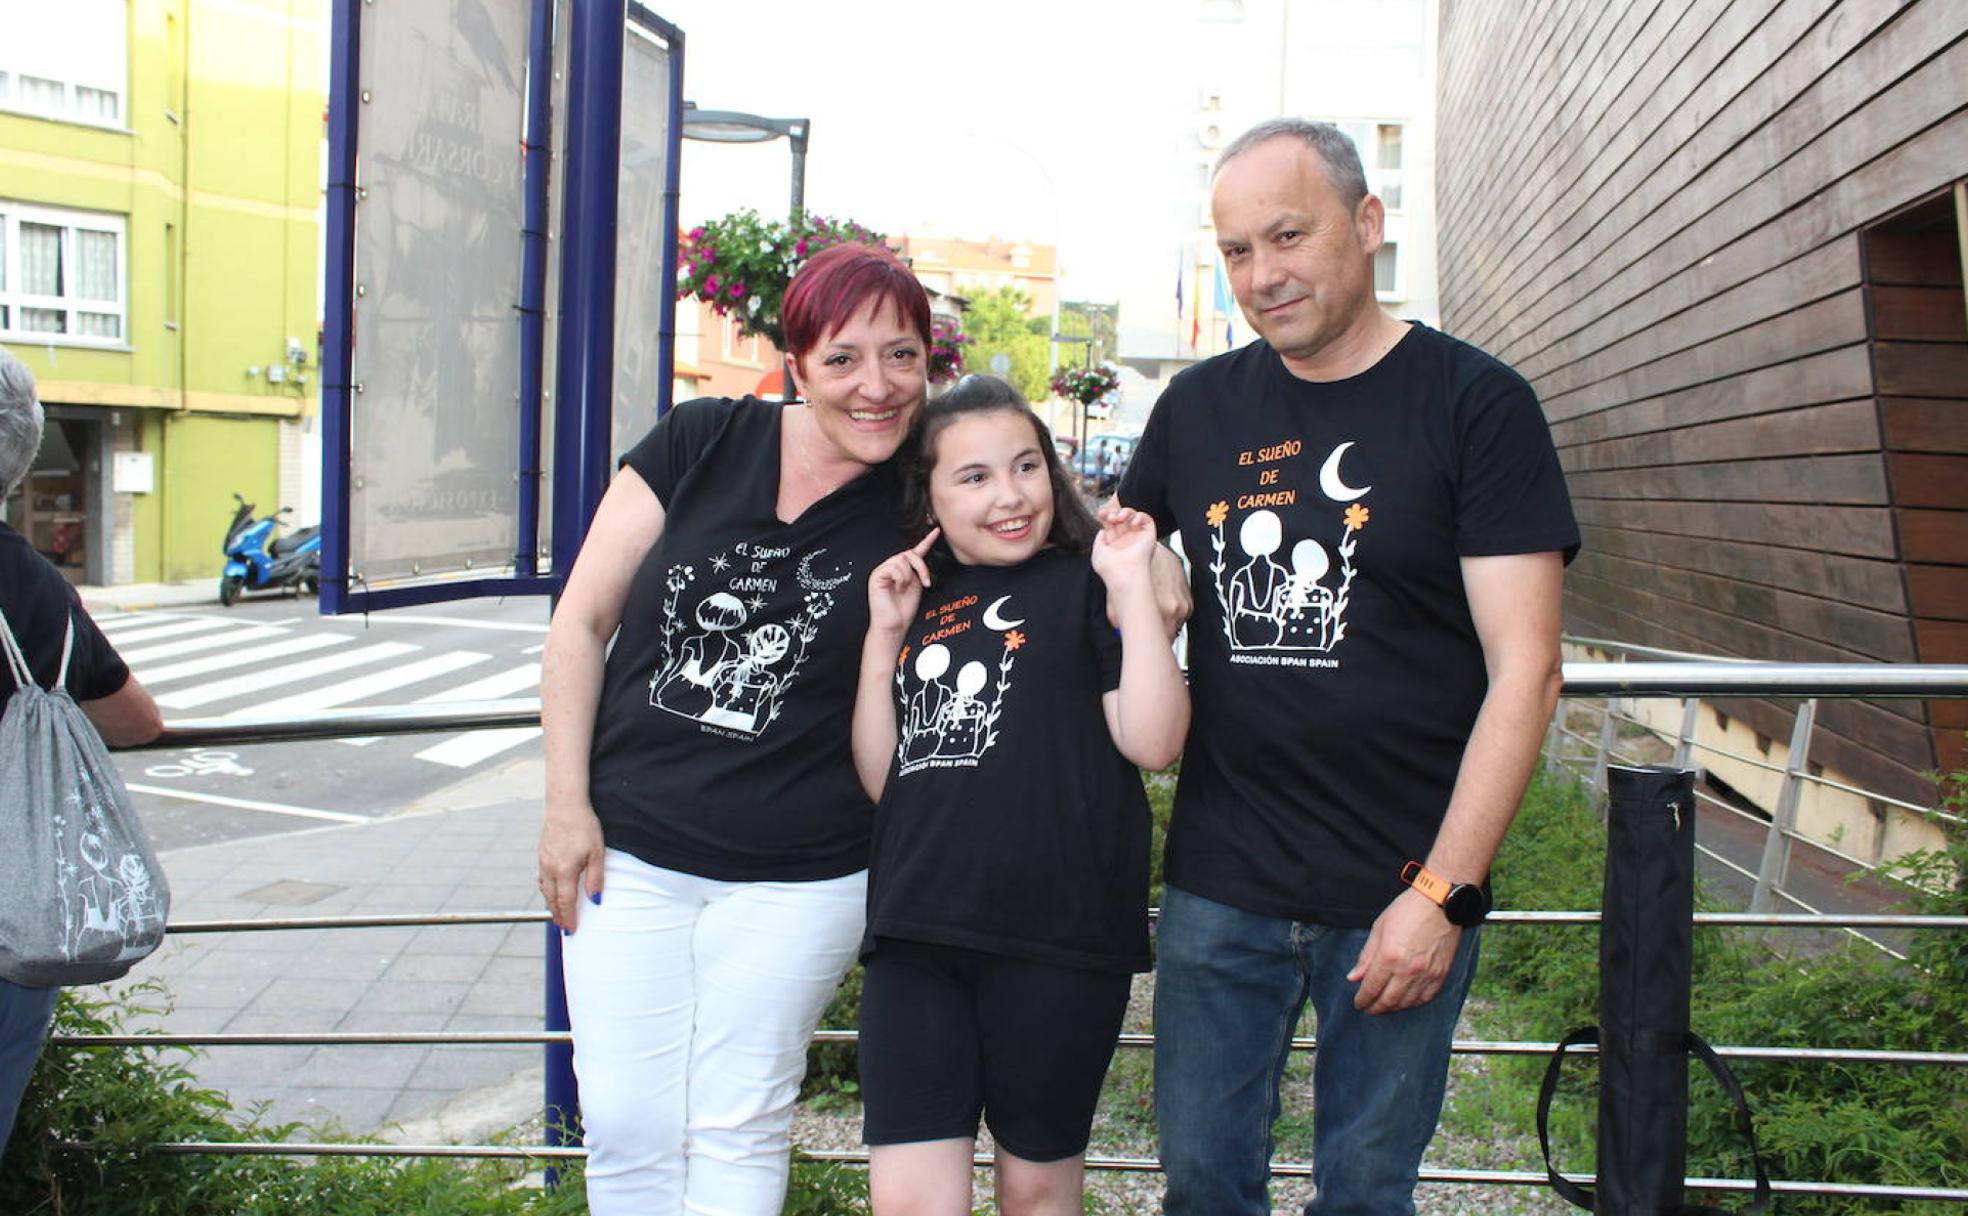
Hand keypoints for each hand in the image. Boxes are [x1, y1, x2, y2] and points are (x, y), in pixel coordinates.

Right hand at [538, 803, 605, 932]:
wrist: (565, 805)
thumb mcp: (597, 853)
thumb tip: (596, 900)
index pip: (566, 902)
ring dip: (551, 904)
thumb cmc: (583, 826)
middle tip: (563, 928)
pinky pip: (542, 878)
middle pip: (552, 900)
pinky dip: (547, 889)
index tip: (572, 930)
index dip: (569, 918)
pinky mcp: (542, 853)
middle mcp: (550, 869)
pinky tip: (552, 890)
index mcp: (564, 871)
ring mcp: (543, 861)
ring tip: (558, 913)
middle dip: (558, 916)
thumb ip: (596, 878)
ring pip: (545, 889)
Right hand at [868, 529, 937, 634]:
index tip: (936, 531)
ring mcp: (883, 570)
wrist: (894, 624)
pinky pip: (893, 567)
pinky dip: (900, 578)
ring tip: (904, 588)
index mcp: (903, 570)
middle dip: (921, 567)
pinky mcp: (877, 575)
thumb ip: (918, 571)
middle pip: (909, 554)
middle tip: (925, 582)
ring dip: (909, 575)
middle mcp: (892, 568)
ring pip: (902, 559)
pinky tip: (898, 588)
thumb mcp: (916, 586)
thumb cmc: (903, 610)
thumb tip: (920, 560)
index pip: (915, 552)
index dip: (926, 541)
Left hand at [1091, 506, 1156, 593]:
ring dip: (1125, 512)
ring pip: (1133, 516)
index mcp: (1115, 544)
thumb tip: (1103, 530)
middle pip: (1121, 518)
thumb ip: (1099, 539)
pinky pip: (1147, 519)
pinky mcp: (1149, 536)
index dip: (1106, 515)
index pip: (1111, 524)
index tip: (1101, 513)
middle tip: (1110, 517)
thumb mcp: (1098, 551)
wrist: (1124, 574)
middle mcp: (1127, 540)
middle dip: (1114, 512)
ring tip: (1119, 518)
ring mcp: (1138, 537)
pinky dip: (1140, 516)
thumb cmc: (1109, 567)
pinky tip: (1133, 523)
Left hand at [1347, 887, 1462, 1013]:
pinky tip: (1406, 1000)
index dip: (1362, 1000)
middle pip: (1388, 1000)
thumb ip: (1366, 956)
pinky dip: (1413, 1003)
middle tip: (1369, 1008)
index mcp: (1389, 956)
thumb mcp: (1379, 928)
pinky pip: (1426, 998)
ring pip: (1407, 1003)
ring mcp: (1427, 974)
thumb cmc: (1407, 911)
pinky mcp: (1441, 974)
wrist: (1440, 902)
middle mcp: (1408, 969)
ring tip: (1385, 1005)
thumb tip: (1354, 977)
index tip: (1358, 1003)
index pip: (1371, 988)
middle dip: (1375, 1008)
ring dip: (1393, 1008)